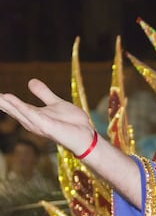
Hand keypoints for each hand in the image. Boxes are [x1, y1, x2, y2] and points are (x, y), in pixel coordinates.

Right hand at [0, 78, 141, 207]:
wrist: (87, 134)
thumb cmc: (72, 123)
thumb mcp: (56, 103)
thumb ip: (43, 93)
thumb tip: (30, 81)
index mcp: (34, 115)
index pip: (14, 106)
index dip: (3, 100)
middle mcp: (33, 121)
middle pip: (13, 110)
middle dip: (1, 103)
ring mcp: (39, 124)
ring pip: (20, 112)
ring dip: (7, 104)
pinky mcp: (48, 126)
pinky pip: (32, 115)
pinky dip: (21, 108)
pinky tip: (11, 100)